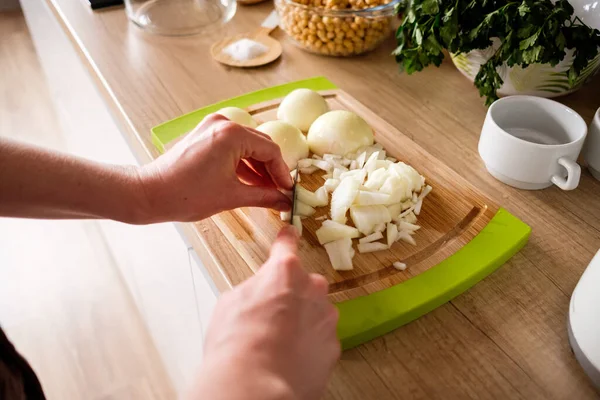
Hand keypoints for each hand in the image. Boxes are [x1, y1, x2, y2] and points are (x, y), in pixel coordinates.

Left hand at [138, 114, 292, 222]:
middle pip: (260, 145)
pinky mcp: (204, 135)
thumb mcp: (232, 197)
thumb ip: (263, 196)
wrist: (150, 193)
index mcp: (232, 135)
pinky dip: (243, 164)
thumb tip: (283, 201)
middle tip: (280, 191)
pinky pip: (232, 147)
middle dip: (271, 169)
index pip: (270, 150)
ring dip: (258, 167)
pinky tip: (250, 183)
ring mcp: (212, 128)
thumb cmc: (185, 194)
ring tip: (266, 190)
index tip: (288, 190)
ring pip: (247, 146)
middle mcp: (223, 124)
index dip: (282, 172)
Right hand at [188, 226, 340, 399]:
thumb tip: (258, 294)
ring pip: (316, 313)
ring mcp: (326, 319)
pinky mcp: (333, 347)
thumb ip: (253, 289)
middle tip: (270, 315)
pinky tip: (289, 358)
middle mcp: (312, 289)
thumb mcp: (230, 303)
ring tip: (277, 343)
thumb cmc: (236, 344)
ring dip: (302, 322)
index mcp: (284, 271)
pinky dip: (309, 346)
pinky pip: (321, 339)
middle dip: (292, 295)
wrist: (255, 386)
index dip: (286, 239)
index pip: (287, 245)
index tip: (290, 233)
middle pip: (305, 284)